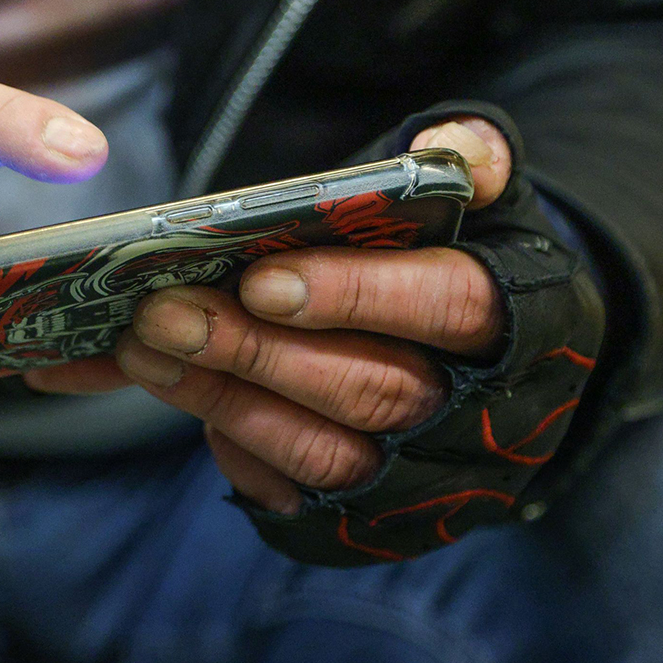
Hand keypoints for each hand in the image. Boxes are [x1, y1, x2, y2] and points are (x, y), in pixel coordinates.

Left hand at [28, 109, 601, 563]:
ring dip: (223, 398)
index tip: (260, 280)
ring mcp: (421, 475)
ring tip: (144, 348)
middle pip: (368, 391)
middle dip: (256, 352)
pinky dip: (228, 443)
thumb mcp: (476, 207)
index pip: (448, 308)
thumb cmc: (452, 265)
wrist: (473, 359)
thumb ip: (467, 163)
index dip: (356, 295)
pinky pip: (291, 492)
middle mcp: (476, 412)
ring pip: (321, 452)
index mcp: (518, 318)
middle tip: (163, 312)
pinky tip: (175, 389)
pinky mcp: (364, 515)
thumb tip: (449, 148)